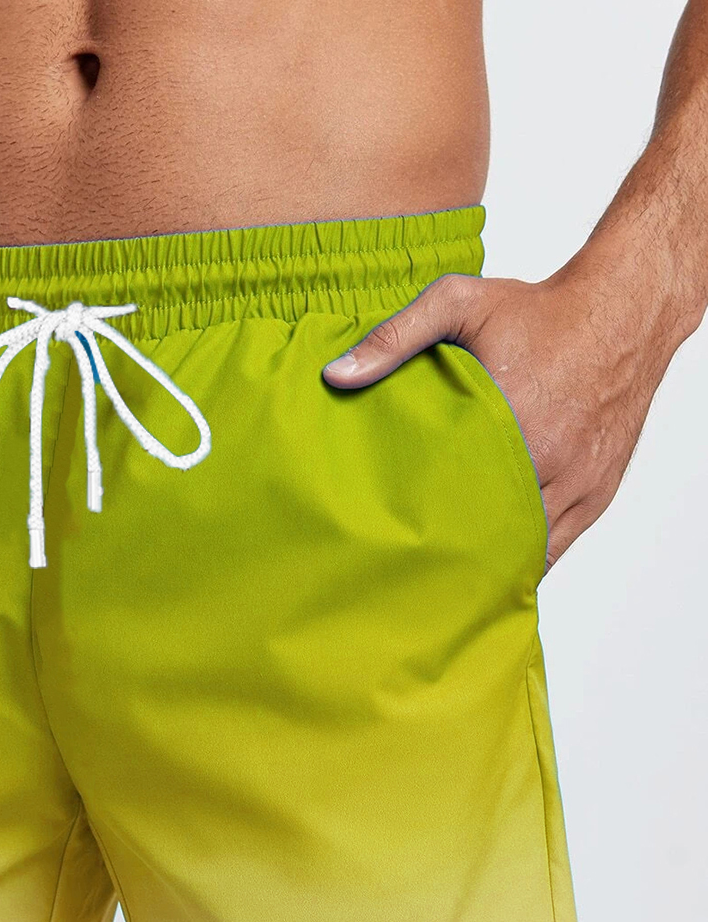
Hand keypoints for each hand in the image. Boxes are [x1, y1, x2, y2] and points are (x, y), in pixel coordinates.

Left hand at [322, 268, 671, 565]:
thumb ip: (395, 336)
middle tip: (409, 568)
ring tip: (446, 576)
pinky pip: (558, 545)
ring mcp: (578, 483)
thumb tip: (337, 375)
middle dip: (452, 553)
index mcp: (510, 421)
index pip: (453, 496)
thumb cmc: (539, 308)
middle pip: (489, 533)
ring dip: (489, 561)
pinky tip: (493, 563)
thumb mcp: (460, 302)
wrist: (627, 310)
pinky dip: (526, 556)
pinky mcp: (598, 492)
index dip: (422, 526)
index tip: (388, 541)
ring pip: (527, 549)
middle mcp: (548, 461)